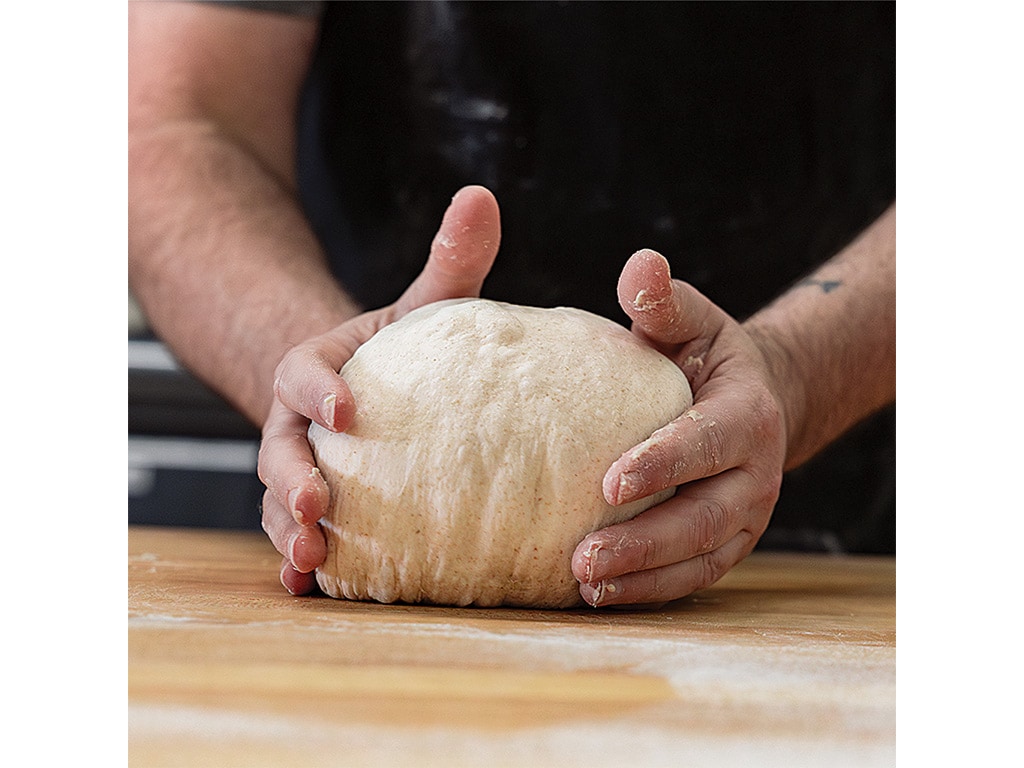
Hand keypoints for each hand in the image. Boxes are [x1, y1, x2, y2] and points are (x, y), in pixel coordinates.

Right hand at [258, 186, 501, 593]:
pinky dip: (300, 563)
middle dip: (292, 480)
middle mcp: (298, 421)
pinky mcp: (316, 508)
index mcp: (318, 366)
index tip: (347, 409)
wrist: (372, 392)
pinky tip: (313, 587)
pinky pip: (298, 534)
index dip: (318, 388)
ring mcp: (302, 468)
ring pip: (279, 501)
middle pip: (279, 449)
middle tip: (318, 505)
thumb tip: (483, 196)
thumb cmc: (404, 351)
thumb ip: (450, 261)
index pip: (304, 371)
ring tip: (314, 559)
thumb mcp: (424, 306)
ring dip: (290, 531)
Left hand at [571, 249, 787, 606]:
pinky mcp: (727, 544)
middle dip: (646, 541)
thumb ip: (664, 301)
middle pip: (705, 517)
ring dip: (644, 577)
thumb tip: (640, 266)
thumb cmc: (702, 355)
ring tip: (584, 588)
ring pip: (700, 558)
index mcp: (746, 414)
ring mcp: (745, 516)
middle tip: (583, 558)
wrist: (751, 402)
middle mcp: (754, 472)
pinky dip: (652, 591)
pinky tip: (600, 598)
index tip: (610, 482)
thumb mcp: (690, 320)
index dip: (665, 462)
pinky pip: (694, 576)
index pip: (707, 442)